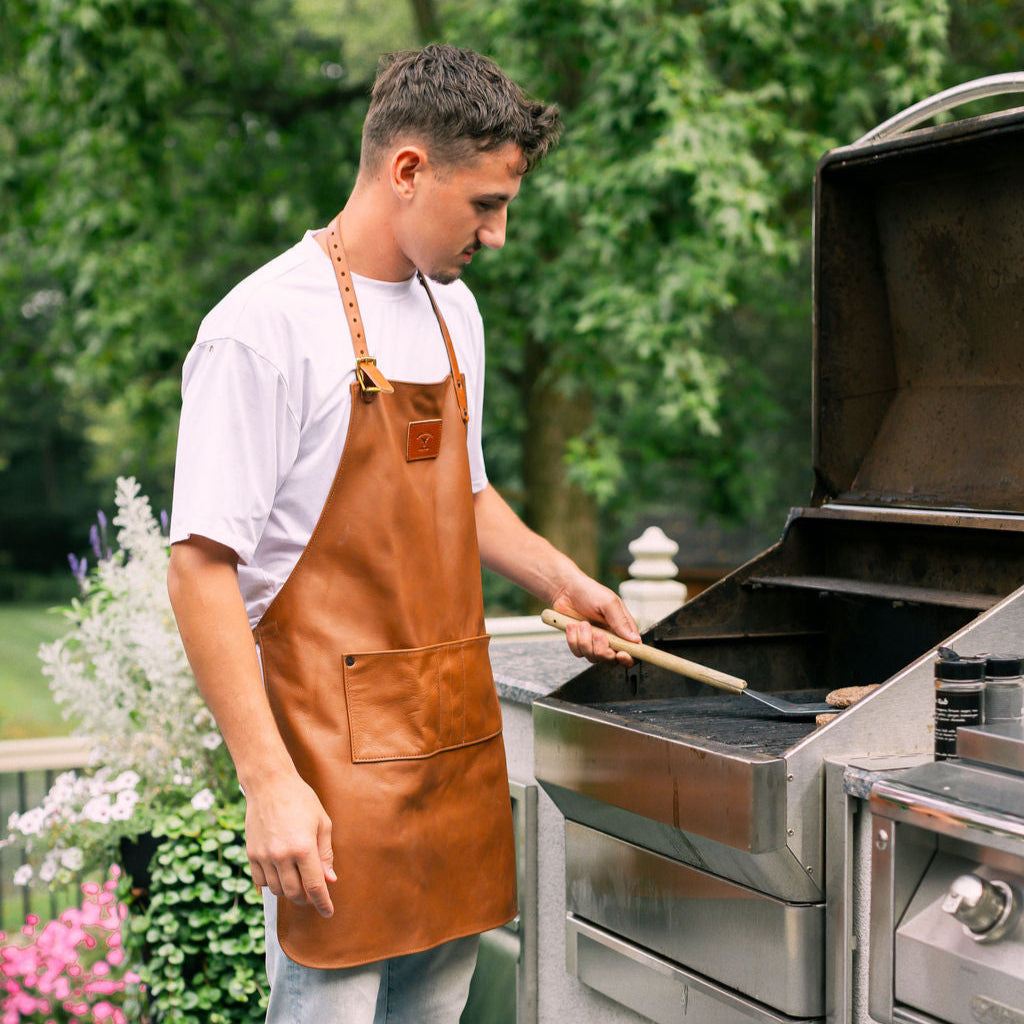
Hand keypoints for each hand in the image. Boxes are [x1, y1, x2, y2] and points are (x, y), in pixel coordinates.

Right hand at [244, 774, 336, 917]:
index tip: (328, 913)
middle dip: (307, 899)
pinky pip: (261, 882)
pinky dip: (272, 885)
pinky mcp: (251, 854)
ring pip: (277, 890)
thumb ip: (325, 853)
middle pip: (294, 893)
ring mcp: (264, 856)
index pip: (314, 886)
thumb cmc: (301, 799)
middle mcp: (282, 856)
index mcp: (303, 847)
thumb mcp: (322, 822)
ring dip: (290, 892)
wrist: (269, 784)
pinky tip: (280, 879)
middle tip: (314, 897)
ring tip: (298, 884)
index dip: (323, 903)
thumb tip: (329, 879)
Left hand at [550, 579, 640, 664]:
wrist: (566, 589)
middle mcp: (610, 638)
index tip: (620, 654)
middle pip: (611, 659)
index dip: (628, 658)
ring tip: (583, 623)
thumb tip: (635, 639)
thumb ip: (621, 621)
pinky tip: (573, 626)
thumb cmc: (589, 592)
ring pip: (592, 657)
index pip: (633, 651)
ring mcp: (594, 642)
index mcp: (623, 629)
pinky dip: (573, 639)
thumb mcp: (609, 603)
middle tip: (598, 634)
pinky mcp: (580, 643)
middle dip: (602, 649)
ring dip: (585, 641)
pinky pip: (578, 652)